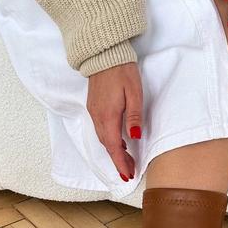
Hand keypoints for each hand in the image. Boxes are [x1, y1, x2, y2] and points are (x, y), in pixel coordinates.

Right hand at [86, 61, 142, 181]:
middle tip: (130, 171)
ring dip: (113, 151)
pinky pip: (100, 129)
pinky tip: (119, 141)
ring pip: (103, 138)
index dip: (121, 162)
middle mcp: (97, 116)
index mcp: (108, 115)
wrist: (104, 53)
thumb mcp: (134, 93)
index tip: (128, 174)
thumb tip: (135, 138)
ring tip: (126, 159)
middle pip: (107, 145)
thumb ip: (134, 117)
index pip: (114, 147)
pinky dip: (109, 139)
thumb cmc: (122, 71)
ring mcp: (93, 111)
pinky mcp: (93, 106)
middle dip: (118, 160)